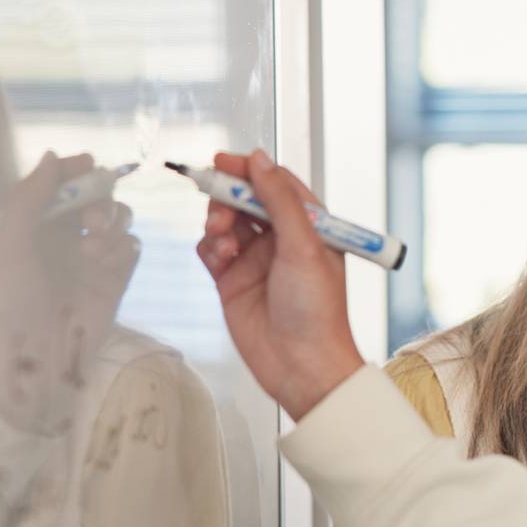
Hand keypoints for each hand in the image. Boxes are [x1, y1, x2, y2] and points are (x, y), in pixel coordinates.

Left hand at [0, 152, 140, 433]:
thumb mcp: (7, 244)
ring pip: (119, 219)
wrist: (30, 360)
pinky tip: (105, 264)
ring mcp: (92, 259)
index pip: (59, 185)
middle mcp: (63, 238)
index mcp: (32, 226)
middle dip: (98, 200)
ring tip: (92, 251)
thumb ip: (30, 197)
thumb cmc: (7, 303)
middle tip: (89, 222)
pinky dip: (124, 247)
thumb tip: (54, 156)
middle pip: (97, 197)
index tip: (86, 165)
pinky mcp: (116, 281)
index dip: (74, 171)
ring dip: (111, 225)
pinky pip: (133, 247)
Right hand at [195, 149, 363, 420]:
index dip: (250, 170)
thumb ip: (279, 200)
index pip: (276, 184)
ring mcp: (255, 259)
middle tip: (221, 209)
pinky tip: (220, 260)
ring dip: (218, 223)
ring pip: (225, 222)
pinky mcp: (232, 281)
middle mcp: (282, 239)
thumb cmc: (317, 310)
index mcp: (309, 226)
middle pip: (245, 199)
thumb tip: (260, 160)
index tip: (224, 162)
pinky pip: (211, 250)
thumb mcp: (303, 246)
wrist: (301, 366)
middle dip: (228, 198)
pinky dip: (210, 248)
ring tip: (223, 241)